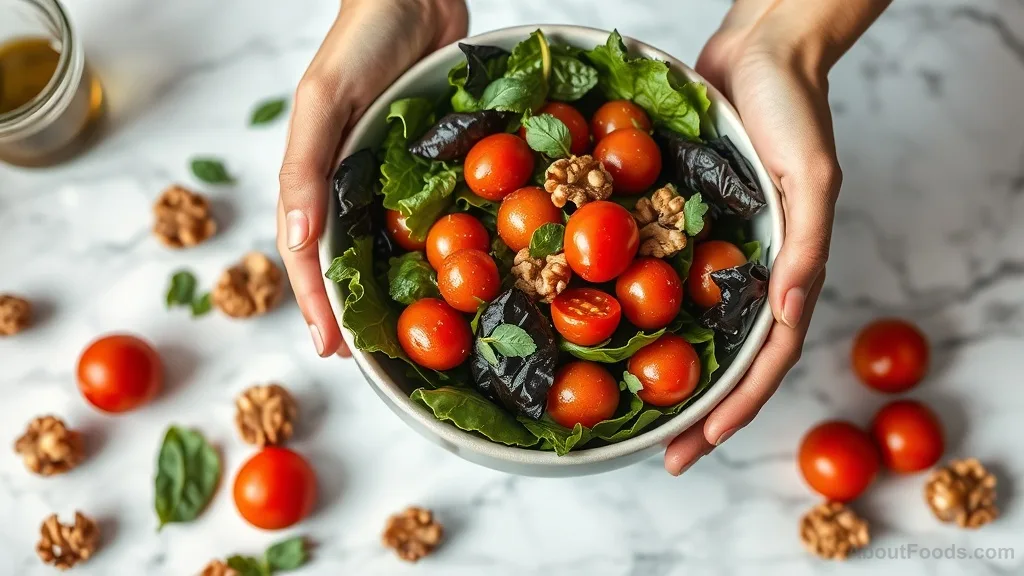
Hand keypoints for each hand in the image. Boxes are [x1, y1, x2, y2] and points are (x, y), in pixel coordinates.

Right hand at [277, 0, 466, 356]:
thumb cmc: (360, 41)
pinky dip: (437, 247)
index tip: (333, 351)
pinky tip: (454, 274)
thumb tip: (296, 243)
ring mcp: (391, 177)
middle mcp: (351, 183)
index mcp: (317, 176)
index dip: (318, 303)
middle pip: (349, 259)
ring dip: (395, 290)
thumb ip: (305, 168)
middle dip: (355, 310)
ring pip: (389, 245)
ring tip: (412, 333)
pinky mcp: (430, 163)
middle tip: (371, 358)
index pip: (308, 254)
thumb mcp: (324, 101)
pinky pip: (432, 214)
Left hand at [663, 5, 843, 473]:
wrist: (759, 54)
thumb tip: (789, 308)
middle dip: (695, 413)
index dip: (736, 406)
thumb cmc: (795, 112)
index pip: (765, 358)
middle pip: (724, 359)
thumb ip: (806, 243)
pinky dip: (637, 311)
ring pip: (688, 329)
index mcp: (786, 273)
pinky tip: (603, 332)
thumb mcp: (814, 175)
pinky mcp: (681, 227)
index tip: (699, 445)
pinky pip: (660, 278)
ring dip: (663, 375)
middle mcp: (749, 274)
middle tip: (658, 457)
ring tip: (628, 416)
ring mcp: (713, 255)